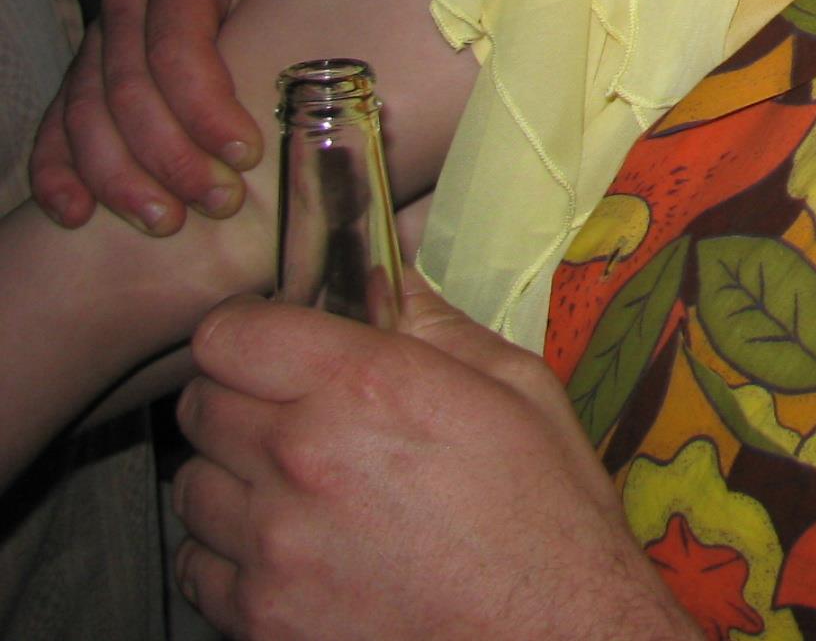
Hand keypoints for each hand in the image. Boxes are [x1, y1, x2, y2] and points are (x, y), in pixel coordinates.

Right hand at [29, 0, 289, 232]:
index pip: (175, 46)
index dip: (206, 105)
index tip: (245, 153)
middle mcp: (128, 3)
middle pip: (131, 91)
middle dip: (173, 156)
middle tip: (218, 202)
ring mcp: (96, 46)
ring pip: (87, 119)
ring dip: (122, 179)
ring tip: (166, 222)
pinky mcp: (76, 86)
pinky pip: (53, 134)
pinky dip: (59, 177)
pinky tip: (77, 215)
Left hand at [172, 272, 690, 640]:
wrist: (552, 632)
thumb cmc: (547, 513)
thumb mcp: (519, 388)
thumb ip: (437, 326)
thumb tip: (385, 281)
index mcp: (366, 386)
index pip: (229, 332)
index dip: (250, 331)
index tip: (277, 344)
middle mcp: (302, 458)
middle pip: (201, 403)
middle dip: (241, 398)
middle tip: (294, 414)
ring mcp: (272, 545)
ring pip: (192, 486)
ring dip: (231, 478)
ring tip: (294, 489)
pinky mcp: (261, 616)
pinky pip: (197, 567)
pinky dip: (227, 555)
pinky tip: (287, 547)